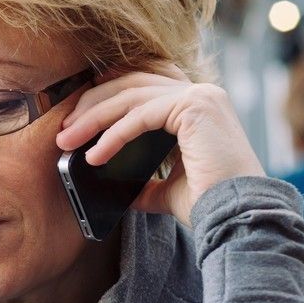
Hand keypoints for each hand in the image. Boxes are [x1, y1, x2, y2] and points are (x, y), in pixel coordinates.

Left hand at [54, 67, 264, 226]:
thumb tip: (118, 188)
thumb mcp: (169, 189)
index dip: (104, 99)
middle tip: (63, 132)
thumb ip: (145, 182)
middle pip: (130, 84)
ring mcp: (200, 96)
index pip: (140, 87)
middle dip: (91, 106)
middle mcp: (200, 94)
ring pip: (131, 96)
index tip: (75, 122)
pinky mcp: (196, 107)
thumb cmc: (211, 204)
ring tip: (67, 142)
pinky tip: (94, 155)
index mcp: (194, 107)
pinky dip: (113, 135)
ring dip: (93, 118)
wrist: (239, 218)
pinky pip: (141, 115)